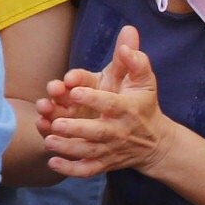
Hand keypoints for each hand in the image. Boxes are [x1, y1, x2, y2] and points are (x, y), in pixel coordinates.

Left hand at [41, 26, 172, 178]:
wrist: (155, 143)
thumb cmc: (144, 106)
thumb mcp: (145, 81)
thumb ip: (135, 59)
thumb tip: (128, 34)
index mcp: (128, 109)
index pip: (111, 104)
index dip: (92, 98)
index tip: (73, 89)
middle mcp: (120, 131)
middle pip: (98, 132)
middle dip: (77, 128)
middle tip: (57, 122)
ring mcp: (111, 149)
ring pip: (89, 151)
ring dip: (68, 148)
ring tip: (49, 141)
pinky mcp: (105, 163)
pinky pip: (88, 169)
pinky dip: (71, 169)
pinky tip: (53, 162)